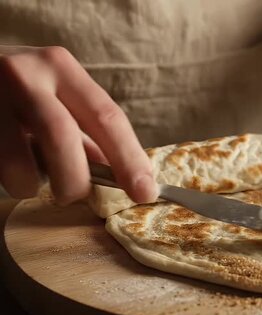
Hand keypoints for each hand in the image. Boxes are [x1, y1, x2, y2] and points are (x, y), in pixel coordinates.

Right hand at [0, 46, 156, 204]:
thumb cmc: (18, 91)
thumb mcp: (55, 98)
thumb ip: (87, 134)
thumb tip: (128, 177)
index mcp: (61, 68)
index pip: (106, 117)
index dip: (128, 159)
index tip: (145, 192)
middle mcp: (26, 74)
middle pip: (62, 137)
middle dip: (75, 179)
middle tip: (75, 195)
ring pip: (19, 162)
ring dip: (31, 185)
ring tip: (28, 180)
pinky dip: (9, 178)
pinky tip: (7, 163)